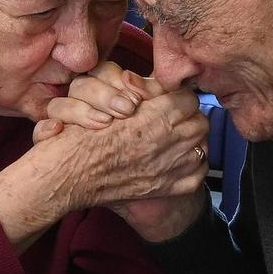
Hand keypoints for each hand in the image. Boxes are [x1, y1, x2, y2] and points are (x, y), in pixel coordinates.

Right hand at [33, 61, 208, 241]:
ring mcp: (169, 168)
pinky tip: (176, 162)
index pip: (188, 99)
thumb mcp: (107, 100)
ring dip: (192, 141)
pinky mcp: (166, 188)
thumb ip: (142, 91)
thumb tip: (160, 86)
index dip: (178, 98)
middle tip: (174, 118)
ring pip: (202, 146)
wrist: (70, 176)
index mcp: (155, 117)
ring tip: (175, 139)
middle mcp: (166, 142)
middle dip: (188, 118)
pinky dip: (191, 168)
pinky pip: (196, 174)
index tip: (170, 100)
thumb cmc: (82, 138)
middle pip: (200, 122)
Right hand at [35, 61, 164, 133]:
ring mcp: (64, 122)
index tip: (136, 100)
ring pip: (58, 105)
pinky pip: (40, 131)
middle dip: (103, 95)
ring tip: (103, 123)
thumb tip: (132, 78)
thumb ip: (152, 92)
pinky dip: (46, 130)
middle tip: (126, 110)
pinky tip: (57, 131)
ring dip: (79, 111)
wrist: (131, 182)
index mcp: (106, 89)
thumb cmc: (145, 144)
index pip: (102, 71)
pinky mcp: (50, 142)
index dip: (116, 81)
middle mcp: (82, 102)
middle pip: (81, 86)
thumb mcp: (154, 115)